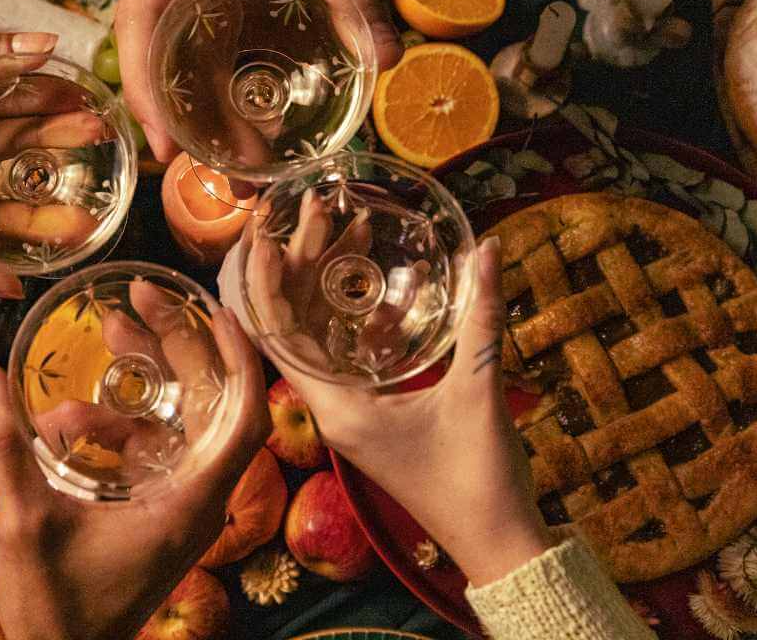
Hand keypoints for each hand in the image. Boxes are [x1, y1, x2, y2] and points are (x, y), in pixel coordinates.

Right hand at [0, 307, 269, 639]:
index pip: (244, 421)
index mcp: (189, 504)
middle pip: (211, 407)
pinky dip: (120, 428)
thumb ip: (5, 446)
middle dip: (177, 348)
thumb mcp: (25, 522)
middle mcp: (197, 502)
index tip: (217, 311)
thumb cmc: (55, 608)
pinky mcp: (158, 515)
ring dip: (142, 385)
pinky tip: (67, 420)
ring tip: (104, 338)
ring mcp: (179, 508)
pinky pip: (153, 453)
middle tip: (134, 302)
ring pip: (178, 426)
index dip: (240, 361)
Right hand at [116, 0, 402, 161]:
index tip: (168, 147)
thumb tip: (386, 58)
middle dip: (190, 122)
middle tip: (231, 182)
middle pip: (166, 51)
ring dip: (217, 112)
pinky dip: (243, 81)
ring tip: (255, 169)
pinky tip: (270, 119)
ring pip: (197, 51)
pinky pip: (230, 35)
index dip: (144, 88)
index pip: (140, 19)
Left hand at [249, 234, 554, 585]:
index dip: (264, 284)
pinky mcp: (371, 417)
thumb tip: (490, 246)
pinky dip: (359, 320)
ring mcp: (349, 413)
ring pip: (320, 338)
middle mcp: (330, 409)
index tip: (261, 233)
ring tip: (341, 230)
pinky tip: (383, 287)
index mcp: (336, 407)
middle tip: (312, 212)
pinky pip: (349, 357)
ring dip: (327, 289)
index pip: (275, 336)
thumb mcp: (478, 392)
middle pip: (294, 328)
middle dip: (300, 268)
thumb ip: (482, 318)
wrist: (496, 543)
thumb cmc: (478, 478)